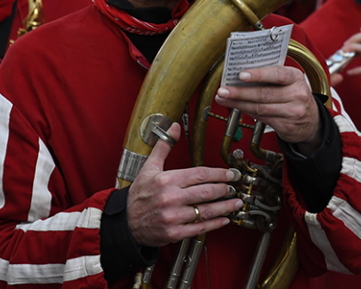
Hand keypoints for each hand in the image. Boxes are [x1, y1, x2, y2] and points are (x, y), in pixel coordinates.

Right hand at [127, 123, 242, 247]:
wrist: (125, 222)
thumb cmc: (139, 195)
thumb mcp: (149, 167)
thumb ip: (164, 146)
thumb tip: (174, 127)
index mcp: (166, 180)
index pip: (200, 174)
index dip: (218, 174)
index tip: (229, 174)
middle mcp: (171, 198)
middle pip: (206, 192)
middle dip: (224, 190)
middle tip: (234, 188)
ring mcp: (173, 216)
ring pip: (206, 211)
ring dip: (225, 207)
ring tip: (235, 203)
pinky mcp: (174, 233)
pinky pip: (199, 228)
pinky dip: (215, 224)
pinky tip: (224, 219)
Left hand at [215, 66, 321, 154]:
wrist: (312, 121)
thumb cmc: (295, 96)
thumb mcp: (290, 81)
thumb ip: (271, 76)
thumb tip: (242, 75)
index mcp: (296, 78)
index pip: (277, 74)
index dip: (258, 75)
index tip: (241, 75)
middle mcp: (297, 95)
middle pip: (264, 94)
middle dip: (240, 92)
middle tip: (223, 90)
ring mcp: (292, 112)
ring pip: (260, 108)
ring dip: (238, 103)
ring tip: (223, 98)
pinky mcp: (286, 126)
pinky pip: (261, 118)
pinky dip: (246, 111)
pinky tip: (236, 107)